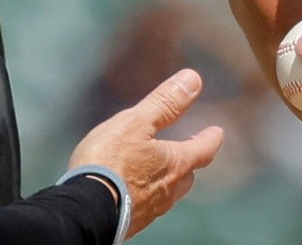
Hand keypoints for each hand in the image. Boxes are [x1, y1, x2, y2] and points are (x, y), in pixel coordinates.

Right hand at [67, 68, 224, 238]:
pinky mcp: (132, 222)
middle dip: (189, 162)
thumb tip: (193, 80)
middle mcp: (168, 191)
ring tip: (162, 171)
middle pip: (187, 176)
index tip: (217, 132)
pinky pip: (147, 205)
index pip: (203, 150)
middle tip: (189, 152)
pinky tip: (135, 190)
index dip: (211, 139)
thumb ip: (165, 103)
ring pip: (169, 193)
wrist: (84, 210)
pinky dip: (147, 194)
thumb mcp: (136, 123)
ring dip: (169, 180)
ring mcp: (150, 210)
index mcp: (175, 165)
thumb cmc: (109, 163)